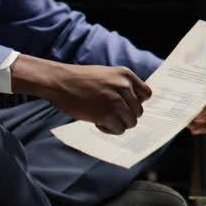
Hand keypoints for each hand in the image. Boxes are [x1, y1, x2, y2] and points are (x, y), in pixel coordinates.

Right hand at [11, 55, 150, 134]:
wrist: (59, 81)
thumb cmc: (80, 80)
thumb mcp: (106, 75)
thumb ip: (121, 87)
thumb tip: (134, 107)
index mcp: (126, 75)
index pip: (147, 94)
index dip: (136, 103)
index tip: (125, 106)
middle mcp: (124, 86)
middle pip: (138, 112)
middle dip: (125, 116)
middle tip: (109, 114)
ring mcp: (116, 101)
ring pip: (131, 122)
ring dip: (118, 124)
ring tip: (103, 118)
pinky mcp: (106, 114)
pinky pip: (119, 130)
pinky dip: (109, 130)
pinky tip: (97, 123)